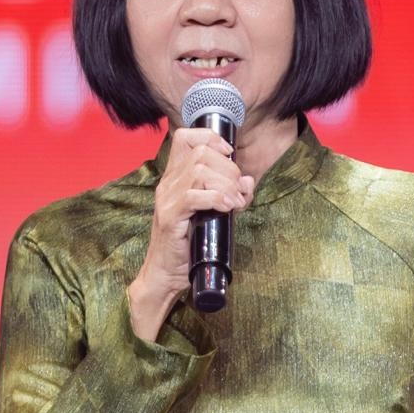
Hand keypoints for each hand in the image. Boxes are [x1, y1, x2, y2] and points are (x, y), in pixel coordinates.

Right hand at [129, 127, 254, 339]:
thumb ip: (229, 195)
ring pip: (199, 171)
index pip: (186, 137)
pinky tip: (227, 208)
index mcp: (175, 178)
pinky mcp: (170, 217)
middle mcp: (168, 184)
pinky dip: (216, 198)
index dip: (211, 138)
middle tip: (238, 193)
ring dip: (225, 185)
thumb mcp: (213, 215)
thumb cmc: (189, 246)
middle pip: (201, 153)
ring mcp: (167, 199)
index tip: (229, 154)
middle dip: (228, 169)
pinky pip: (194, 196)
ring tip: (235, 204)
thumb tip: (248, 181)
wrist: (166, 275)